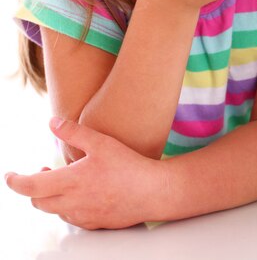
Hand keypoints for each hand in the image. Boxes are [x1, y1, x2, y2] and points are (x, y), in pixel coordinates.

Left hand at [5, 118, 167, 229]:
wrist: (153, 192)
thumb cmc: (128, 166)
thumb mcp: (101, 142)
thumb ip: (74, 132)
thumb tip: (52, 123)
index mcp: (70, 182)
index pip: (31, 186)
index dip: (16, 182)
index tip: (10, 176)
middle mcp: (73, 203)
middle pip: (39, 202)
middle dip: (33, 187)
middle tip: (41, 171)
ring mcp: (84, 216)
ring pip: (55, 211)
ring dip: (50, 197)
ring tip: (61, 180)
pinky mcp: (96, 223)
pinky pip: (72, 218)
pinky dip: (66, 206)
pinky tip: (79, 194)